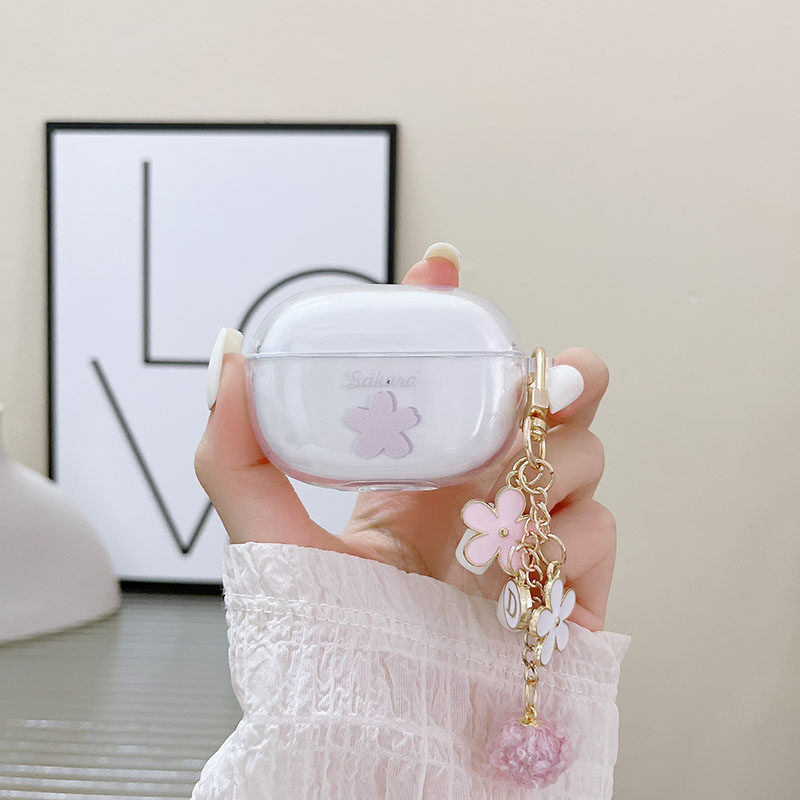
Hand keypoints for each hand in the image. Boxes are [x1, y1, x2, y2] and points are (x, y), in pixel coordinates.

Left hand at [195, 256, 614, 631]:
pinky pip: (600, 530)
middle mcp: (485, 491)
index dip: (452, 313)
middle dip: (559, 374)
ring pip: (585, 454)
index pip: (452, 374)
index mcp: (422, 469)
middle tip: (530, 384)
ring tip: (485, 505)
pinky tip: (511, 565)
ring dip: (544, 463)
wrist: (368, 720)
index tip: (441, 263)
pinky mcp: (571, 584)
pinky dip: (562, 537)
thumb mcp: (264, 528)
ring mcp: (533, 533)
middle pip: (555, 398)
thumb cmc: (318, 628)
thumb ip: (235, 444)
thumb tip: (230, 353)